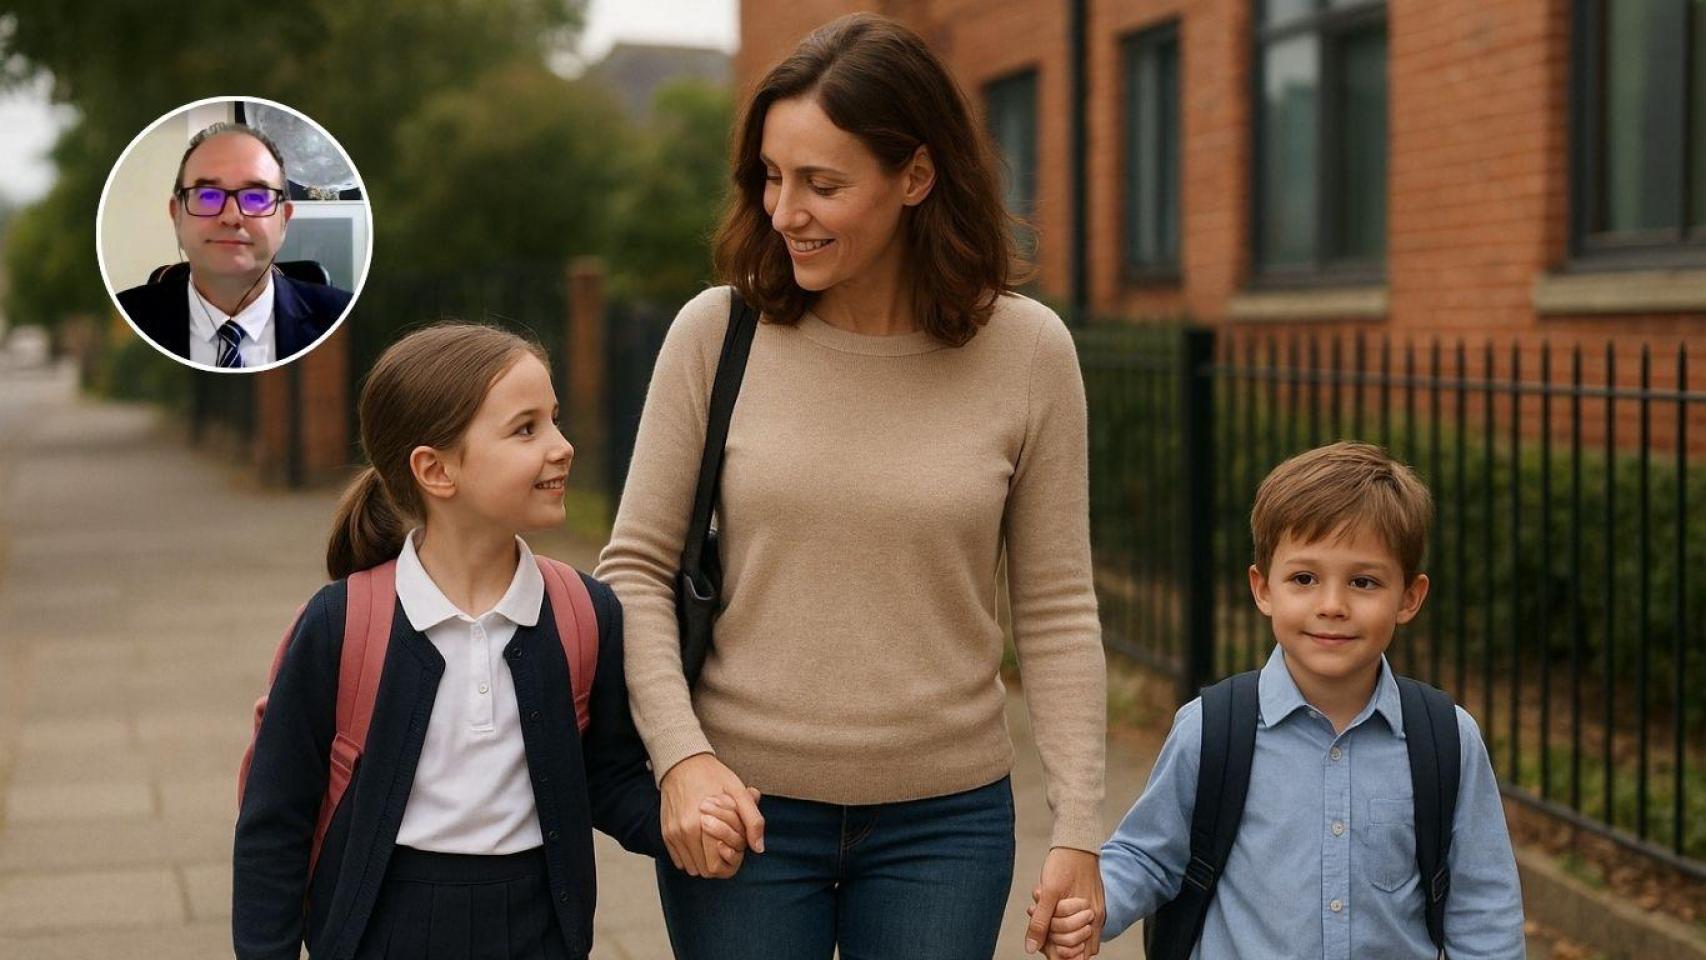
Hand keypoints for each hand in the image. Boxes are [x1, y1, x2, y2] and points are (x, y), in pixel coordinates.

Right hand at [659, 753, 765, 876]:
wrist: (683, 762)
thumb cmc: (714, 776)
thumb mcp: (739, 792)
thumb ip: (753, 820)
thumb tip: (759, 848)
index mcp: (701, 825)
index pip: (716, 867)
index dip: (729, 860)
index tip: (734, 846)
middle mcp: (683, 833)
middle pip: (704, 870)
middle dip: (717, 862)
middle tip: (725, 844)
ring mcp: (672, 834)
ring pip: (691, 868)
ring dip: (703, 860)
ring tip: (713, 841)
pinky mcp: (665, 833)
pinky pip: (680, 860)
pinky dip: (691, 855)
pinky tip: (700, 839)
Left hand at [1025, 847, 1104, 956]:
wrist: (1075, 841)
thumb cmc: (1063, 863)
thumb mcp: (1047, 893)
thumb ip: (1040, 922)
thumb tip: (1031, 947)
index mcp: (1089, 917)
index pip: (1077, 954)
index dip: (1059, 953)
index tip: (1044, 943)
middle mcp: (1096, 917)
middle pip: (1076, 947)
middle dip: (1056, 940)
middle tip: (1042, 922)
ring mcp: (1095, 910)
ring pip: (1077, 935)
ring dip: (1059, 930)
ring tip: (1046, 913)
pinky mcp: (1091, 902)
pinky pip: (1079, 922)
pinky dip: (1063, 920)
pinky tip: (1051, 908)